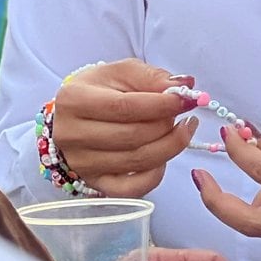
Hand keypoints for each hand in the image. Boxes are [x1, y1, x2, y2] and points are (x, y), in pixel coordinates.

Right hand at [51, 59, 195, 198]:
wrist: (74, 116)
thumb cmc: (98, 90)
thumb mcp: (120, 72)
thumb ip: (151, 77)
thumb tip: (184, 86)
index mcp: (75, 101)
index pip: (124, 107)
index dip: (161, 105)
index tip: (186, 100)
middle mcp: (73, 135)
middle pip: (133, 136)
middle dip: (167, 125)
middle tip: (184, 114)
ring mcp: (83, 164)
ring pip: (137, 161)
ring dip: (169, 146)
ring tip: (182, 130)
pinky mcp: (95, 183)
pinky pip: (133, 188)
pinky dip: (156, 174)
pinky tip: (164, 156)